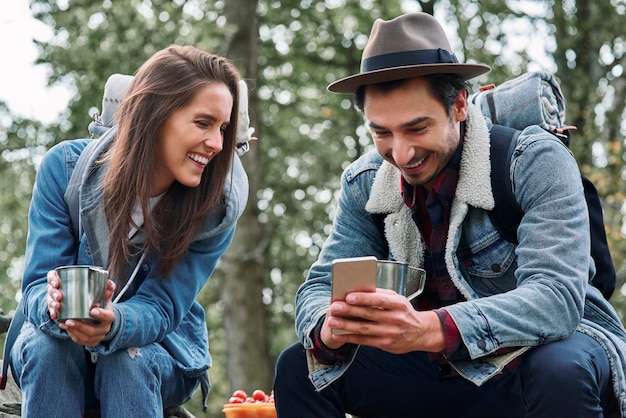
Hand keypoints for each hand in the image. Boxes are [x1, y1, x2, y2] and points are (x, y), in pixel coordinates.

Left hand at [57, 278, 116, 346]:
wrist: (104, 322)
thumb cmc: (102, 307)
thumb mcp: (106, 298)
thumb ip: (107, 290)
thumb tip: (108, 282)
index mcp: (110, 317)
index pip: (108, 317)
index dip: (101, 314)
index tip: (92, 310)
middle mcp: (104, 329)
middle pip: (93, 330)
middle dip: (80, 326)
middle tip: (69, 320)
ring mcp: (97, 337)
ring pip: (85, 337)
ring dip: (73, 330)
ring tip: (64, 323)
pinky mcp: (90, 342)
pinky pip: (79, 340)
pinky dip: (71, 334)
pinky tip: (65, 327)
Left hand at [321, 288, 445, 353]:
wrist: (420, 332)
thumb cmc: (404, 312)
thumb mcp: (397, 299)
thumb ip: (380, 294)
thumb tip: (358, 289)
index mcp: (398, 304)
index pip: (379, 300)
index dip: (363, 298)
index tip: (348, 296)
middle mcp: (395, 319)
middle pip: (368, 314)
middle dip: (349, 311)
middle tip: (334, 307)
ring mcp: (390, 332)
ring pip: (364, 329)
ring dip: (346, 325)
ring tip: (332, 321)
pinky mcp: (385, 344)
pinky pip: (364, 341)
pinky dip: (350, 338)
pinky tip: (339, 334)